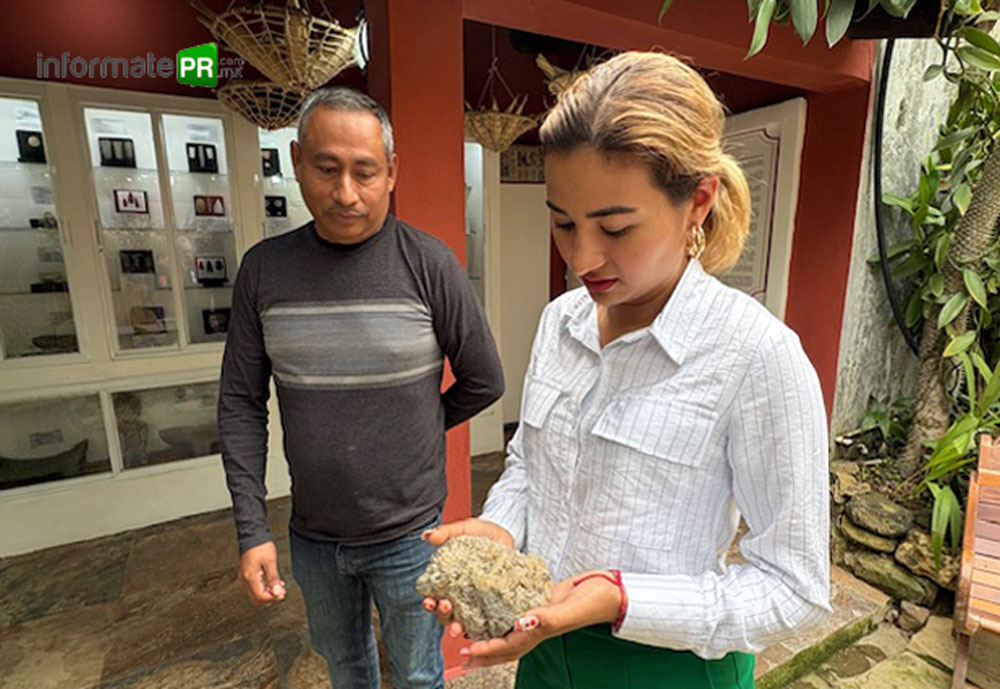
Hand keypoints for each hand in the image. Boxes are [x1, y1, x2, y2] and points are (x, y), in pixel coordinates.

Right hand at [239, 541, 285, 604]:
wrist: (253, 534)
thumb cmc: (261, 545)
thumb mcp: (271, 561)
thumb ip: (273, 578)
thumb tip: (276, 592)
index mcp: (250, 577)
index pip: (260, 596)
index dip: (272, 598)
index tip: (282, 594)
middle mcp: (245, 579)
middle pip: (257, 597)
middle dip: (270, 597)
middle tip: (281, 592)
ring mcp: (245, 576)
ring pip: (256, 592)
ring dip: (268, 592)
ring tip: (279, 587)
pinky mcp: (247, 573)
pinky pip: (255, 585)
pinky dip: (264, 587)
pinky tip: (272, 582)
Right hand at [420, 518, 514, 637]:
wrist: (506, 534)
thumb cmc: (481, 533)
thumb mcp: (464, 530)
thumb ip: (446, 533)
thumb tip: (426, 536)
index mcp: (448, 581)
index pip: (434, 597)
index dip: (429, 602)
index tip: (429, 600)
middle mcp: (460, 595)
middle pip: (446, 614)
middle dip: (442, 615)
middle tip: (445, 607)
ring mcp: (477, 602)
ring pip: (463, 621)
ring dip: (457, 627)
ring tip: (457, 629)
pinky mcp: (494, 605)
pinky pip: (486, 622)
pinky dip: (481, 629)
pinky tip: (480, 632)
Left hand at [460, 570, 622, 668]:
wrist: (607, 590)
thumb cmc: (593, 601)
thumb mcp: (570, 608)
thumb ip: (549, 618)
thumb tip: (523, 623)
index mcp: (541, 632)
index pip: (509, 646)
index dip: (488, 650)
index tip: (468, 649)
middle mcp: (536, 628)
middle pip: (505, 648)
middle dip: (482, 653)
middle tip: (460, 654)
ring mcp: (537, 618)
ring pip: (508, 634)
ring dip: (488, 638)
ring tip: (469, 637)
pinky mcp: (538, 604)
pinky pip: (514, 615)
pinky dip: (500, 618)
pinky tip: (489, 611)